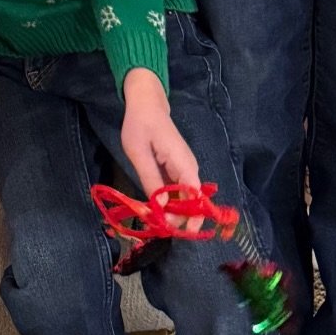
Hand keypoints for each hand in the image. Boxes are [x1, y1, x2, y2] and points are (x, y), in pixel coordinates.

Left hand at [120, 69, 200, 215]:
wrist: (147, 104)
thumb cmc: (141, 125)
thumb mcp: (139, 153)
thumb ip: (151, 180)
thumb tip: (162, 209)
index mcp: (184, 165)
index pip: (196, 198)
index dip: (188, 218)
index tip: (173, 231)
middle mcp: (190, 169)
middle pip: (192, 202)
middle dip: (179, 219)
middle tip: (158, 228)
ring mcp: (185, 169)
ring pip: (185, 198)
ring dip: (173, 212)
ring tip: (155, 221)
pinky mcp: (178, 169)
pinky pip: (178, 191)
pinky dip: (169, 201)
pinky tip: (156, 208)